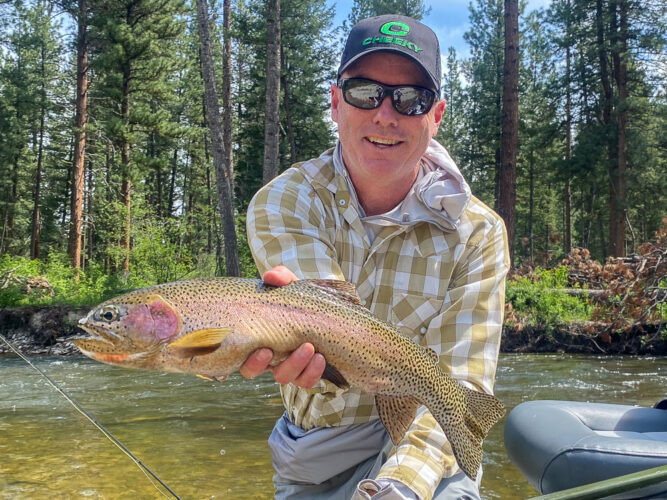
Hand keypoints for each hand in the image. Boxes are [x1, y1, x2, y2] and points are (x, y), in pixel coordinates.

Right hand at [239, 266, 326, 387]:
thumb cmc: (303, 301)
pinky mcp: (307, 374)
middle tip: (271, 350)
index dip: (243, 358)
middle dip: (260, 364)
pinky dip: (312, 373)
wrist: (331, 312)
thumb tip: (271, 277)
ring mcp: (287, 367)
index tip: (260, 348)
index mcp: (256, 336)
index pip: (238, 354)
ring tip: (309, 348)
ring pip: (282, 377)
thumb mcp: (292, 287)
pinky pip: (305, 382)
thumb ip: (281, 278)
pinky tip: (320, 359)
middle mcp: (267, 356)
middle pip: (252, 371)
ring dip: (294, 365)